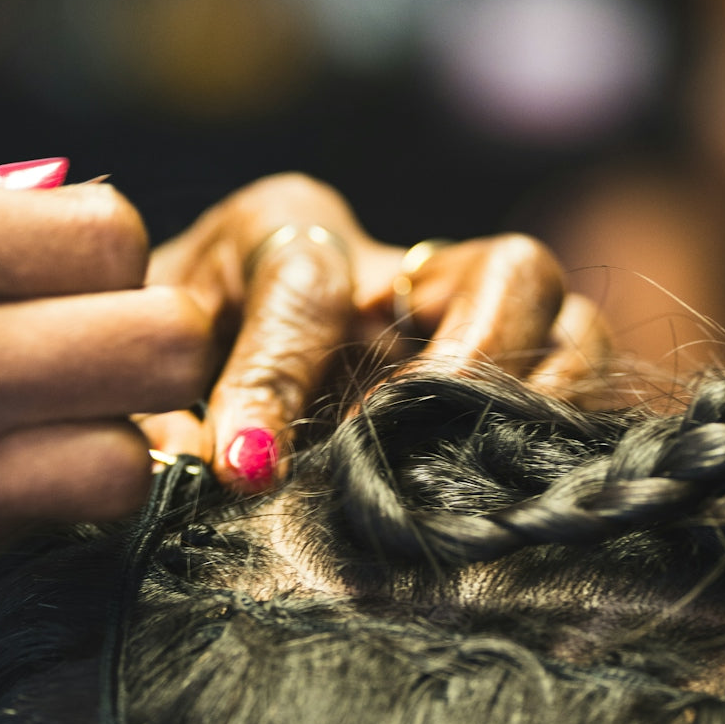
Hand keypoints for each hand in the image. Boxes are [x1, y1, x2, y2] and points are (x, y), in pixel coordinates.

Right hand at [0, 61, 210, 600]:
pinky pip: (13, 533)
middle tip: (101, 318)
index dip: (105, 233)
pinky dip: (16, 492)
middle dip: (150, 329)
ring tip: (43, 397)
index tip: (66, 239)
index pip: (113, 242)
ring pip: (114, 472)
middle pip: (155, 359)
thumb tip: (21, 200)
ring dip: (101, 427)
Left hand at [144, 173, 609, 487]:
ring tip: (460, 487)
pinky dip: (557, 441)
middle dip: (471, 374)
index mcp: (285, 228)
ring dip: (532, 413)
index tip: (247, 469)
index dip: (279, 379)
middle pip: (509, 271)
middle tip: (406, 464)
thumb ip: (170, 424)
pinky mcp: (503, 371)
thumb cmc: (161, 374)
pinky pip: (579, 386)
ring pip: (570, 324)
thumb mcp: (144, 383)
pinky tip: (498, 495)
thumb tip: (241, 476)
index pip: (310, 281)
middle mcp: (399, 258)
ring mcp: (467, 315)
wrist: (182, 377)